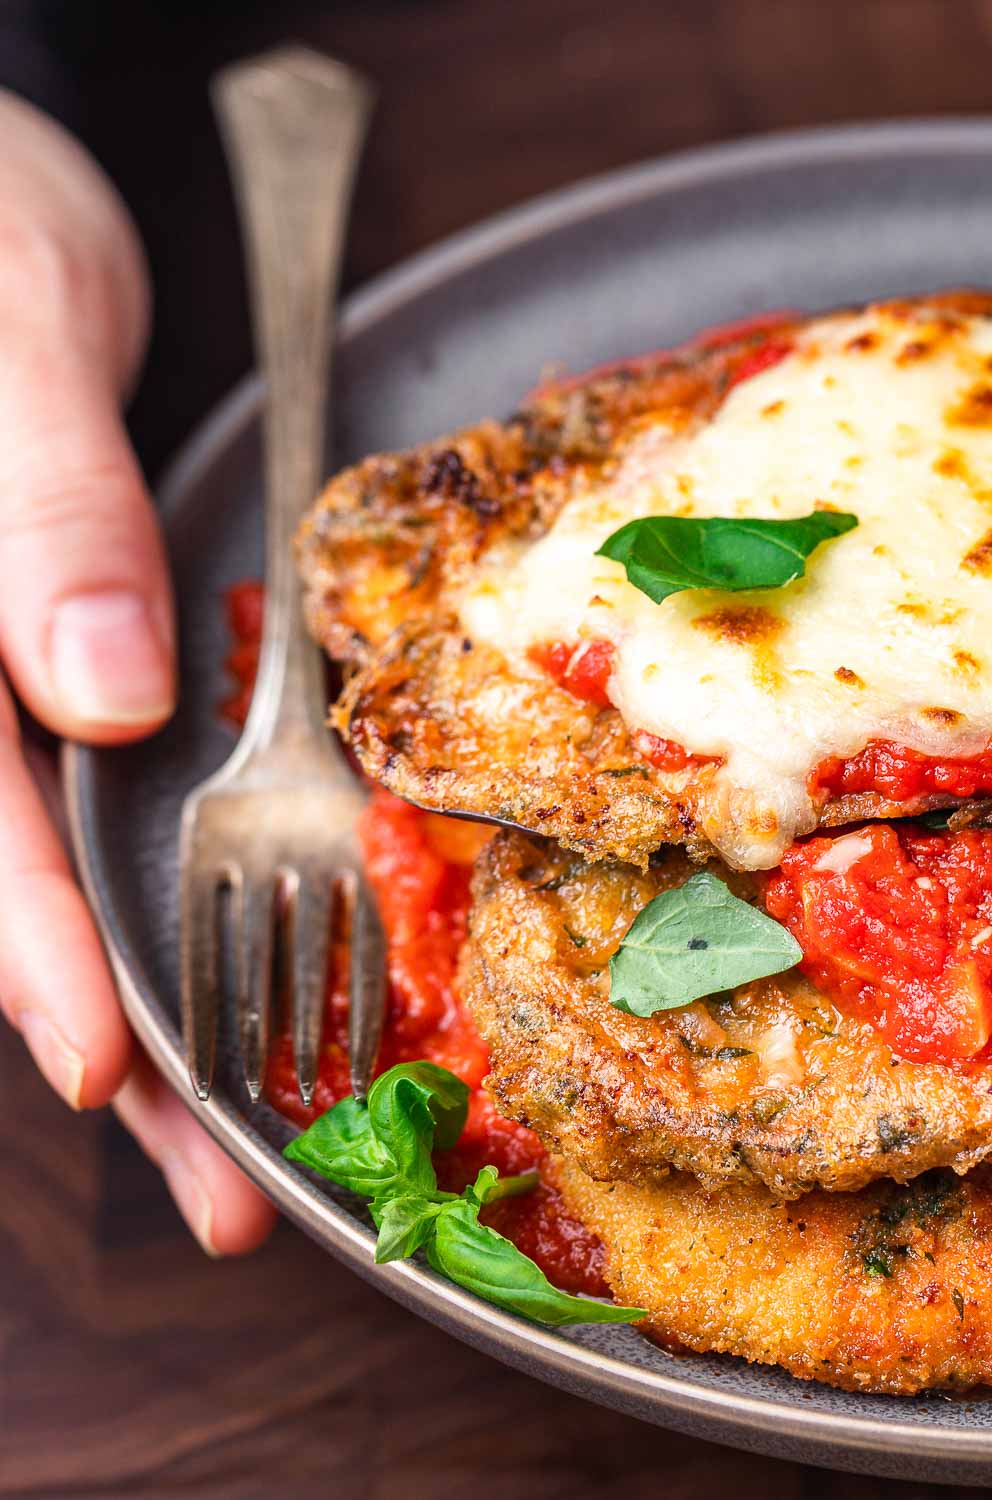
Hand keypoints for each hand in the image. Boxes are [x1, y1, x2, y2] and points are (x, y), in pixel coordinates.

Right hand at [0, 91, 273, 1253]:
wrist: (20, 218)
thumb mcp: (13, 349)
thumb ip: (38, 516)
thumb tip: (99, 693)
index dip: (30, 953)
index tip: (100, 1066)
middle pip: (37, 907)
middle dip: (131, 1052)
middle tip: (223, 1196)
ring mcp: (41, 706)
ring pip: (102, 891)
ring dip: (186, 1021)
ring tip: (267, 1149)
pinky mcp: (108, 688)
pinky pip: (154, 816)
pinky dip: (216, 907)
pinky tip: (287, 981)